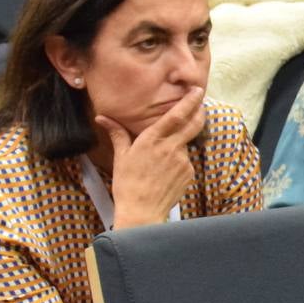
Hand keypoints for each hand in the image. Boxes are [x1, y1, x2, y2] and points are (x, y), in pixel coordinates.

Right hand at [98, 87, 205, 227]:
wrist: (142, 211)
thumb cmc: (127, 184)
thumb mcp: (121, 156)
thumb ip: (117, 134)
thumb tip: (102, 118)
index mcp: (152, 140)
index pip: (177, 115)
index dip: (189, 101)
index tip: (196, 91)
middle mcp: (171, 148)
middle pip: (194, 124)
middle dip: (199, 111)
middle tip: (200, 104)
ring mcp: (183, 161)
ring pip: (186, 144)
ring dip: (179, 143)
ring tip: (162, 159)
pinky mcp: (189, 173)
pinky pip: (186, 160)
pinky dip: (178, 160)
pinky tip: (165, 172)